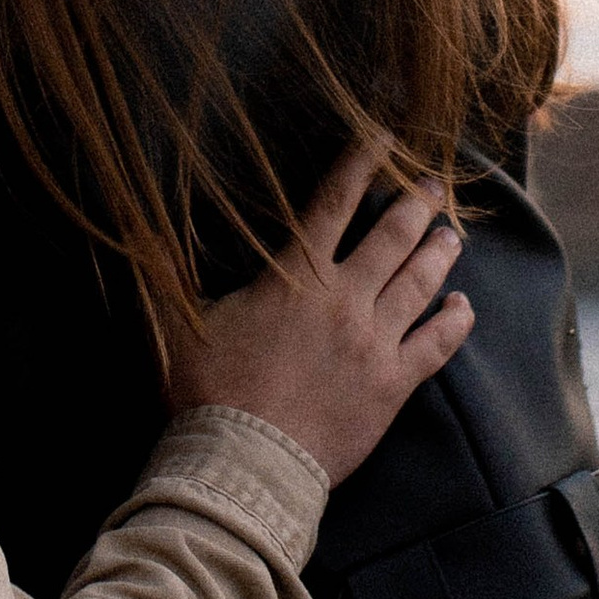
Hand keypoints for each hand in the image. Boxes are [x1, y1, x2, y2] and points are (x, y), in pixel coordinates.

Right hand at [166, 144, 470, 487]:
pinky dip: (453, 321)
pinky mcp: (391, 385)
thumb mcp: (175, 323)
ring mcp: (373, 341)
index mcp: (295, 277)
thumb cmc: (206, 393)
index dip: (360, 163)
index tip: (383, 136)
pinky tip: (462, 306)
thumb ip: (167, 273)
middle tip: (434, 185)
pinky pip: (436, 345)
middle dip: (416, 203)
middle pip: (392, 237)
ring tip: (452, 235)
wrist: (244, 462)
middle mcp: (343, 298)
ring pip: (419, 284)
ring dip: (439, 254)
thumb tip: (136, 229)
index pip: (332, 203)